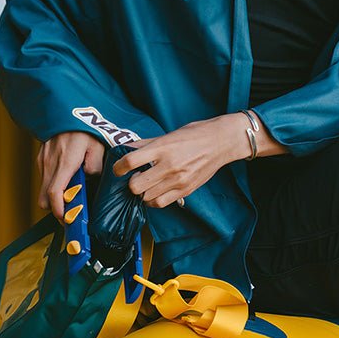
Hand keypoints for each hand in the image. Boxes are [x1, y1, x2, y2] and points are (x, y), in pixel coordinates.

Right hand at [38, 131, 104, 218]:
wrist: (67, 110)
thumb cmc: (85, 128)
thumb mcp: (97, 145)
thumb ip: (95, 165)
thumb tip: (90, 179)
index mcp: (66, 162)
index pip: (55, 192)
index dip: (58, 210)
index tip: (66, 219)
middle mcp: (50, 163)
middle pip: (44, 197)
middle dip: (55, 208)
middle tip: (71, 212)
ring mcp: (43, 160)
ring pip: (43, 189)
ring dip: (54, 197)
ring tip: (71, 196)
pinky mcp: (41, 157)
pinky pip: (44, 178)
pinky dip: (53, 185)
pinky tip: (66, 181)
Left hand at [113, 114, 248, 207]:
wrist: (220, 142)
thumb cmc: (195, 135)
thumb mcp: (169, 134)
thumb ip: (146, 143)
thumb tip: (126, 148)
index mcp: (162, 148)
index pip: (130, 161)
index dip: (118, 167)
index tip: (118, 169)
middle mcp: (169, 165)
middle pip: (135, 185)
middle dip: (131, 182)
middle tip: (136, 176)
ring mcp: (178, 180)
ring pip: (146, 197)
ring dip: (142, 192)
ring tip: (148, 184)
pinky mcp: (185, 190)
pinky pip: (160, 203)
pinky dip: (153, 200)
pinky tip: (156, 191)